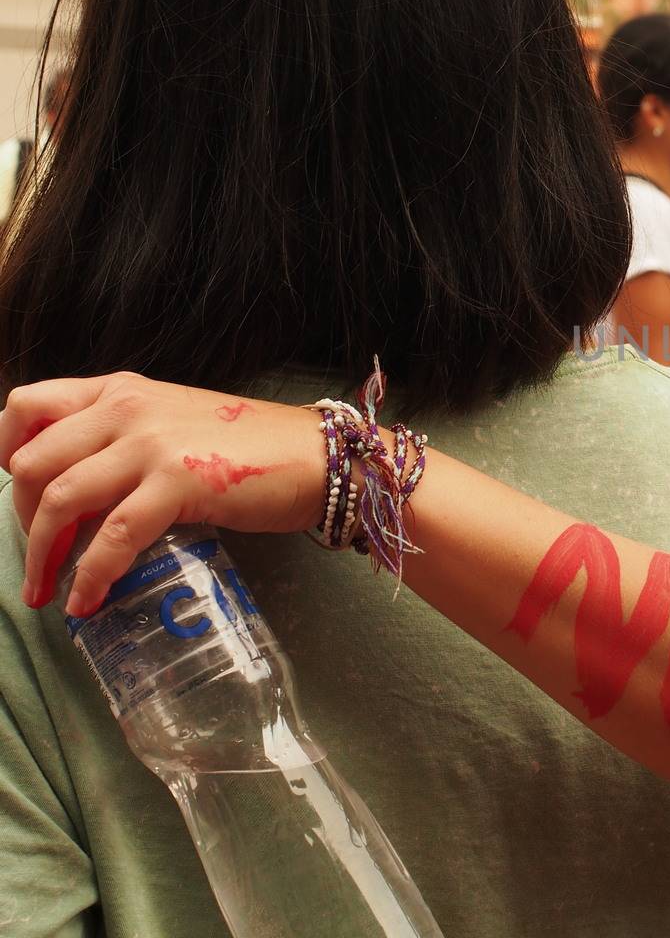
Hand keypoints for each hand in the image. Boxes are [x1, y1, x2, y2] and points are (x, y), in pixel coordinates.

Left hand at [0, 373, 325, 614]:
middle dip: (23, 521)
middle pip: (31, 462)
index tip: (22, 496)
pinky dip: (91, 575)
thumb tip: (80, 496)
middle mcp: (128, 407)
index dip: (7, 453)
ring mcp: (151, 443)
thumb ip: (124, 443)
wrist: (318, 456)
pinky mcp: (178, 481)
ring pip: (59, 499)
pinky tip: (88, 600)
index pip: (28, 405)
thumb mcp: (174, 425)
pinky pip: (113, 536)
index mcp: (123, 390)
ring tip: (48, 592)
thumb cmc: (254, 448)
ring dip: (42, 556)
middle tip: (41, 557)